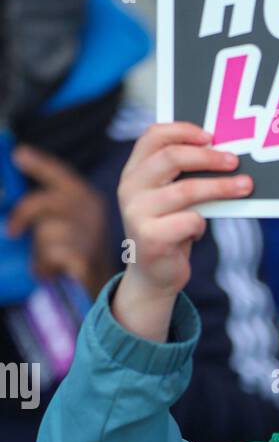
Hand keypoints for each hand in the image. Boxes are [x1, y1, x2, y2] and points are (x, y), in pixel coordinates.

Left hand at [7, 145, 111, 299]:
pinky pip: (51, 255)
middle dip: (23, 215)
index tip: (18, 155)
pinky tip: (51, 271)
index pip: (60, 175)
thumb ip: (47, 209)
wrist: (103, 286)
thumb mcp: (67, 225)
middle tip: (12, 231)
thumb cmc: (79, 254)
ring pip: (45, 233)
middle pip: (46, 202)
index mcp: (88, 199)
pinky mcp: (85, 259)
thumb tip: (12, 196)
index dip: (39, 164)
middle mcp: (92, 213)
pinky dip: (45, 266)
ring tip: (48, 261)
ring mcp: (91, 236)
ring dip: (39, 250)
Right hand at [112, 122, 252, 340]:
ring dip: (221, 187)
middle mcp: (129, 188)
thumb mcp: (169, 198)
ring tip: (245, 187)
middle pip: (172, 158)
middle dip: (209, 157)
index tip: (211, 136)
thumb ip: (181, 175)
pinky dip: (201, 226)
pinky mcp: (151, 238)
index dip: (183, 130)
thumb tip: (222, 151)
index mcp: (133, 172)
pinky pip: (191, 221)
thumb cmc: (168, 230)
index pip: (153, 136)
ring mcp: (136, 213)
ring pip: (187, 190)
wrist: (153, 277)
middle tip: (235, 161)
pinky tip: (196, 233)